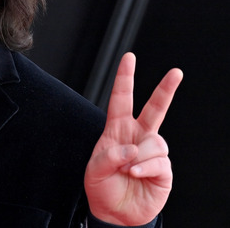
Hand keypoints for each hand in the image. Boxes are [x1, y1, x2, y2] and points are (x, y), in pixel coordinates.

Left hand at [84, 52, 181, 225]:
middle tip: (176, 72)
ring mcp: (152, 152)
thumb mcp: (94, 170)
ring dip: (139, 157)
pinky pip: (159, 161)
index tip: (129, 58)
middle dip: (165, 89)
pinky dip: (145, 168)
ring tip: (128, 169)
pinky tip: (136, 174)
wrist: (115, 213)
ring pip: (154, 142)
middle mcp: (138, 136)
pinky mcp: (163, 169)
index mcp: (117, 129)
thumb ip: (108, 156)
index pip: (121, 99)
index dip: (124, 78)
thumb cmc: (102, 187)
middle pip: (154, 109)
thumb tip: (132, 149)